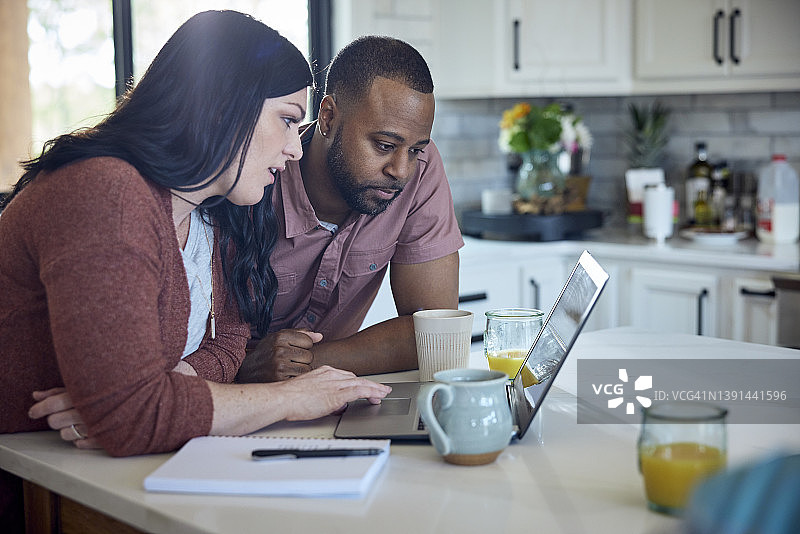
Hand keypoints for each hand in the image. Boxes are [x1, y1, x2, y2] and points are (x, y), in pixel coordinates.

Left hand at [28, 388, 99, 448]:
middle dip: (56, 418)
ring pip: (65, 435)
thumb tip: (36, 395)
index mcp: (82, 396)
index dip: (39, 408)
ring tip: (79, 422)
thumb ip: (57, 392)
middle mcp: (87, 412)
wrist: (140, 402)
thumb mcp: (81, 387)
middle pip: (54, 421)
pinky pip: (80, 444)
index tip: (33, 412)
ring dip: (68, 429)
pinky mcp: (102, 439)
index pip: (53, 403)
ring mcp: (95, 427)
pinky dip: (81, 439)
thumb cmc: (103, 394)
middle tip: (65, 414)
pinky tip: (88, 430)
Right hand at [238, 329, 322, 382]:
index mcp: (279, 337)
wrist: (247, 371)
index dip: (303, 346)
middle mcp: (279, 350)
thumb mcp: (279, 338)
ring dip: (301, 370)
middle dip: (303, 359)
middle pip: (309, 356)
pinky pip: (300, 379)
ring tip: (289, 368)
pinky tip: (287, 376)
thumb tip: (320, 336)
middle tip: (291, 361)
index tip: (293, 349)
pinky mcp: (279, 379)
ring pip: (307, 368)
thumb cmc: (267, 352)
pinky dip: (297, 379)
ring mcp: (279, 365)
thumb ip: (301, 334)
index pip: (308, 341)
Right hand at [273, 366, 391, 420]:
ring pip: (362, 384)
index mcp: (324, 372)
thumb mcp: (309, 391)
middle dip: (370, 385)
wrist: (283, 398)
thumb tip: (335, 405)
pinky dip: (372, 392)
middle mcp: (332, 375)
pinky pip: (360, 391)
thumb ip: (323, 395)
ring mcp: (336, 383)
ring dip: (375, 388)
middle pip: (356, 379)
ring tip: (384, 393)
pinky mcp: (338, 393)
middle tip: (380, 390)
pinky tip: (378, 396)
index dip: (358, 382)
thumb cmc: (289, 397)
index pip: (346, 376)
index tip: (364, 385)